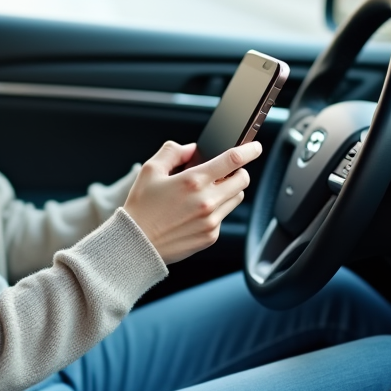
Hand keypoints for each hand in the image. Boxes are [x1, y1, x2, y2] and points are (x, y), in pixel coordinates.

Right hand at [123, 140, 261, 264]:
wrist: (136, 243)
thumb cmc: (141, 207)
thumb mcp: (151, 170)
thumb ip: (173, 152)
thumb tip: (192, 149)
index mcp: (193, 181)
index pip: (233, 160)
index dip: (249, 150)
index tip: (254, 147)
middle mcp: (206, 201)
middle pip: (242, 180)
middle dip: (238, 172)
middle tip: (225, 172)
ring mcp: (211, 221)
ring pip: (236, 198)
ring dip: (229, 190)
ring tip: (208, 191)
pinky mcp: (210, 236)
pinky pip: (224, 217)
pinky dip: (217, 209)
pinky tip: (197, 211)